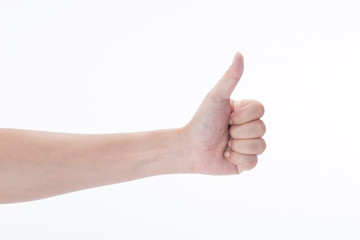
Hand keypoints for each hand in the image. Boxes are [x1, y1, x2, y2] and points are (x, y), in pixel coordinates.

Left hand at [182, 52, 265, 173]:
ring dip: (237, 146)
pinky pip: (253, 162)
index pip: (261, 110)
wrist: (189, 148)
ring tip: (225, 144)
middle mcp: (250, 127)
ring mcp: (249, 145)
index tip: (227, 117)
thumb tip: (239, 53)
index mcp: (245, 111)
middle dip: (238, 131)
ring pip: (260, 146)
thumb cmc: (201, 121)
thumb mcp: (216, 98)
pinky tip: (226, 155)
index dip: (243, 116)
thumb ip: (230, 78)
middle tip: (224, 131)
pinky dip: (236, 159)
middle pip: (262, 128)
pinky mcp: (246, 163)